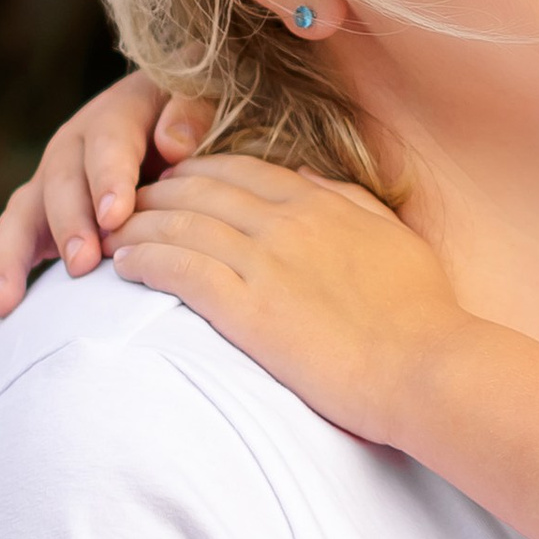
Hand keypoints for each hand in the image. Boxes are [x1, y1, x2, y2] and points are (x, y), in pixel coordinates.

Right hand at [0, 71, 209, 317]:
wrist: (166, 128)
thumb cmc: (190, 123)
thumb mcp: (201, 101)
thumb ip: (193, 112)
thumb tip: (174, 144)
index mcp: (116, 117)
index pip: (109, 144)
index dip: (110, 178)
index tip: (115, 217)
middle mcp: (74, 147)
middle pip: (63, 183)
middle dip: (70, 224)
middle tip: (83, 263)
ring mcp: (53, 182)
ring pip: (24, 213)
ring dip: (17, 256)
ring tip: (10, 299)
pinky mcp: (42, 214)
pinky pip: (13, 240)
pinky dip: (3, 270)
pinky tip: (1, 308)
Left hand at [110, 153, 462, 441]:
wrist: (426, 367)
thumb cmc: (423, 313)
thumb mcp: (393, 238)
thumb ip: (350, 200)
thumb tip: (309, 177)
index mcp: (320, 203)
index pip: (241, 171)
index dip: (199, 171)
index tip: (174, 181)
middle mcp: (287, 222)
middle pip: (201, 190)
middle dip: (157, 192)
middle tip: (127, 202)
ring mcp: (265, 263)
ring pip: (182, 224)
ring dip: (140, 224)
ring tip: (112, 233)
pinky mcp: (247, 310)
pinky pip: (180, 269)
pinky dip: (146, 260)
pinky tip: (125, 264)